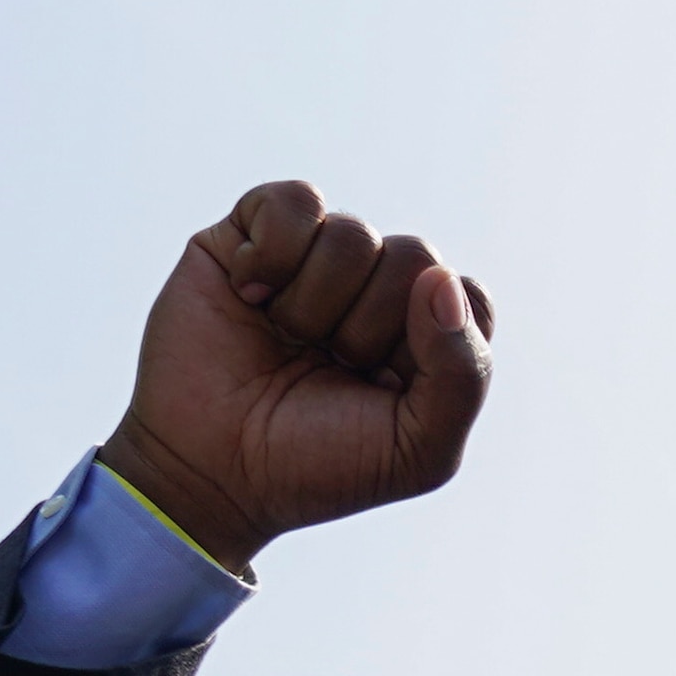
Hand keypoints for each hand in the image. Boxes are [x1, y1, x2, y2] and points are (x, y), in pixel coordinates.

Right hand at [98, 182, 496, 569]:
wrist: (209, 473)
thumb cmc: (317, 466)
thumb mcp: (419, 451)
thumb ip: (462, 374)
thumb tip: (440, 279)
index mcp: (425, 335)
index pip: (466, 295)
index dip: (430, 341)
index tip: (384, 388)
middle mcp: (375, 288)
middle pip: (416, 256)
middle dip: (369, 328)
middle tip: (328, 367)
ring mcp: (315, 260)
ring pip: (354, 233)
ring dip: (315, 305)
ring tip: (285, 340)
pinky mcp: (253, 235)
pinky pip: (296, 202)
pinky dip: (272, 254)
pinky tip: (249, 296)